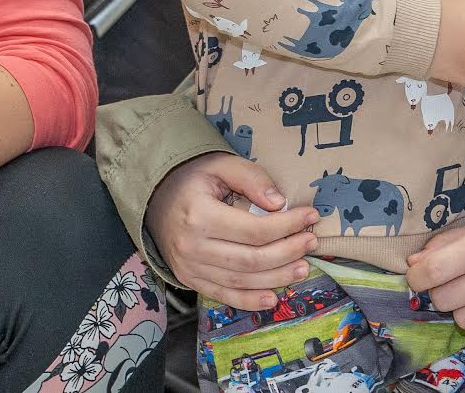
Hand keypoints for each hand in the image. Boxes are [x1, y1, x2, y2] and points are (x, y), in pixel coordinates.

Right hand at [144, 152, 320, 310]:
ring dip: (276, 277)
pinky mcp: (189, 279)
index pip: (254, 230)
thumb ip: (251, 178)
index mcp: (199, 215)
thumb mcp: (219, 165)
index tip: (310, 216)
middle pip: (252, 259)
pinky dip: (249, 300)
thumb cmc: (190, 178)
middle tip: (311, 242)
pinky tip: (273, 296)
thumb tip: (279, 203)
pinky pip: (223, 295)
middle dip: (288, 252)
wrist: (153, 197)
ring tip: (302, 267)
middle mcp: (192, 246)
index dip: (287, 225)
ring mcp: (189, 267)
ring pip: (242, 280)